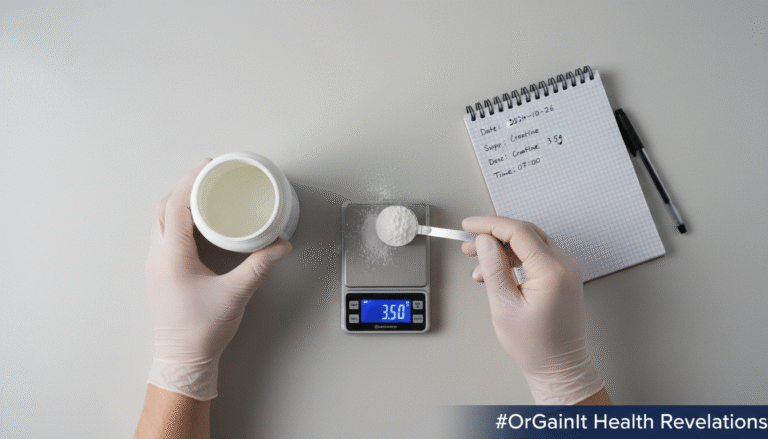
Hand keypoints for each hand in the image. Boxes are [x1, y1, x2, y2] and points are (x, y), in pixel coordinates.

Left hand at [145, 159, 291, 399]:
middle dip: (185, 186)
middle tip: (209, 175)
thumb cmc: (201, 331)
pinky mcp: (162, 272)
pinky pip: (166, 234)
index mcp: (172, 257)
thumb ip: (260, 266)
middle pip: (164, 207)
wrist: (183, 359)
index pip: (176, 206)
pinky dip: (180, 219)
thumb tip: (280, 245)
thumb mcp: (236, 295)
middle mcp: (159, 257)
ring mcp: (157, 264)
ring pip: (162, 220)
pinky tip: (199, 222)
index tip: (208, 166)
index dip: (191, 181)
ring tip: (205, 193)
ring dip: (180, 202)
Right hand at [462, 216, 602, 404]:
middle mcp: (564, 265)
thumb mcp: (504, 304)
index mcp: (552, 270)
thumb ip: (493, 268)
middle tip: (469, 241)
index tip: (469, 226)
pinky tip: (496, 270)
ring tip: (477, 259)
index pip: (518, 231)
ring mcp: (566, 270)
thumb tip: (484, 241)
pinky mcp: (563, 277)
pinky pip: (537, 256)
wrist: (558, 366)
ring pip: (530, 243)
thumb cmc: (535, 344)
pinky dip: (515, 258)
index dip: (489, 224)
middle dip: (494, 234)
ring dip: (502, 247)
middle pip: (525, 233)